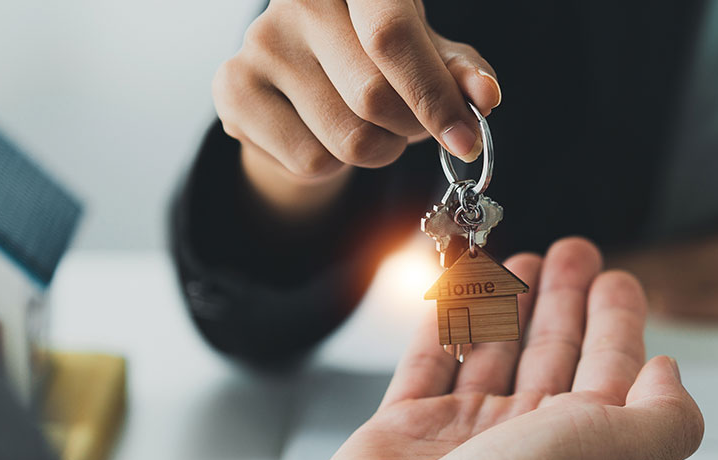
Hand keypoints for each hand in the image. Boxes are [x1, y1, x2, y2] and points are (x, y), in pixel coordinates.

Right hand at [213, 0, 500, 215]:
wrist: (297, 80)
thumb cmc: (371, 58)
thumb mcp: (425, 53)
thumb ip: (458, 71)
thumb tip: (485, 96)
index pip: (393, 36)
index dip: (435, 96)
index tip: (466, 141)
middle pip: (373, 98)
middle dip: (409, 130)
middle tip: (411, 127)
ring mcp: (260, 42)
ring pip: (347, 138)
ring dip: (376, 152)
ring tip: (368, 128)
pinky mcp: (232, 87)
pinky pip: (310, 160)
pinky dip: (332, 166)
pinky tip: (323, 134)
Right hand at [302, 238, 703, 459]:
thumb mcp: (625, 452)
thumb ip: (666, 415)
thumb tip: (668, 374)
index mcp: (582, 450)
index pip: (609, 371)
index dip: (616, 323)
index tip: (616, 280)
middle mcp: (525, 444)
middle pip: (553, 355)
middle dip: (565, 300)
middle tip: (571, 252)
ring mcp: (463, 436)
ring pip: (492, 352)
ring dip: (509, 303)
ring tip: (521, 259)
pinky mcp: (405, 431)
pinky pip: (426, 361)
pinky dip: (442, 322)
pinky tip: (457, 291)